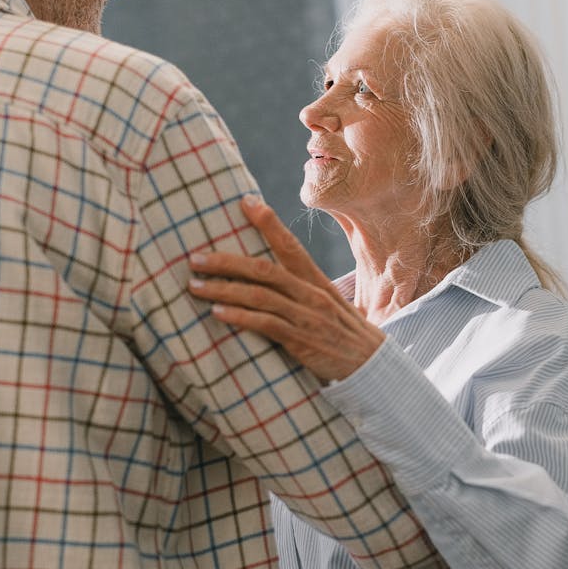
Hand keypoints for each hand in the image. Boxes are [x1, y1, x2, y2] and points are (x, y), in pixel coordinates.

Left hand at [188, 196, 383, 381]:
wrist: (372, 367)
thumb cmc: (343, 334)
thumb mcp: (326, 304)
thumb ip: (300, 289)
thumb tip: (266, 278)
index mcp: (316, 281)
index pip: (290, 245)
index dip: (267, 222)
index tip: (244, 201)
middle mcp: (311, 294)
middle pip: (264, 269)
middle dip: (226, 261)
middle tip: (194, 257)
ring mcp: (307, 317)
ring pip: (260, 296)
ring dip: (223, 289)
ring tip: (194, 286)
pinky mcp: (303, 341)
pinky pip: (267, 325)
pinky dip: (240, 317)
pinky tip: (218, 313)